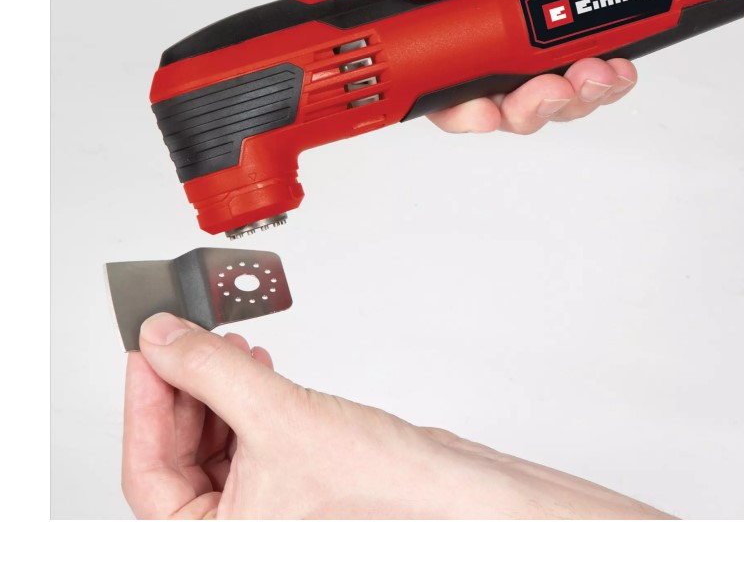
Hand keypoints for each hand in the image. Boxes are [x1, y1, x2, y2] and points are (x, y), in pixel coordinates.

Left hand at [123, 313, 673, 518]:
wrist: (462, 497)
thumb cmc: (391, 498)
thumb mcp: (280, 419)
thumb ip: (211, 372)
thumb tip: (163, 339)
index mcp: (216, 542)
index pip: (148, 471)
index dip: (144, 402)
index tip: (146, 349)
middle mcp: (236, 528)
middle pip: (178, 452)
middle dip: (183, 387)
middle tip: (180, 340)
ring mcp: (266, 501)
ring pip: (214, 439)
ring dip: (215, 386)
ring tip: (223, 347)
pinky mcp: (295, 472)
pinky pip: (249, 431)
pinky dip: (246, 394)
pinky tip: (252, 364)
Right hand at [391, 0, 743, 133]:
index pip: (445, 66)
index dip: (456, 104)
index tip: (481, 112)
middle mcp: (503, 17)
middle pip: (500, 98)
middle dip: (526, 110)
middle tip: (547, 91)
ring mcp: (549, 28)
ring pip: (549, 99)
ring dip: (572, 100)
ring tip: (593, 70)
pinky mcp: (590, 31)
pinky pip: (593, 83)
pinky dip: (607, 85)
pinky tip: (616, 65)